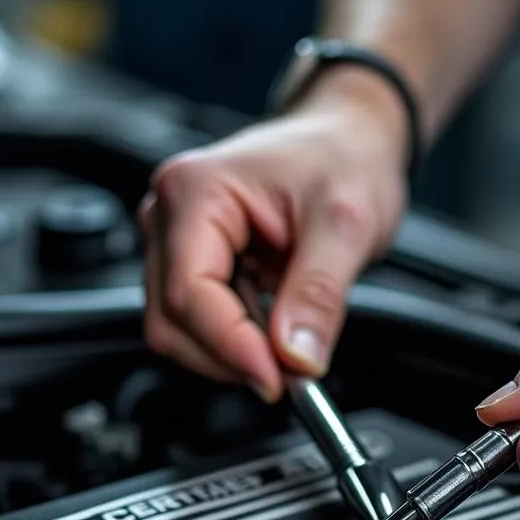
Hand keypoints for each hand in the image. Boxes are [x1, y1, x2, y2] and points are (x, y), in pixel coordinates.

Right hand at [139, 67, 408, 400]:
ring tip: (291, 341)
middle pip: (173, 320)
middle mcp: (171, 216)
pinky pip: (200, 324)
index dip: (231, 347)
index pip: (189, 293)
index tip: (277, 379)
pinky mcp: (195, 266)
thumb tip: (297, 356)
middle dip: (231, 356)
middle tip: (293, 370)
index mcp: (195, 191)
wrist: (348, 141)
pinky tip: (275, 328)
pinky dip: (238, 342)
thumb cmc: (343, 159)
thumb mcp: (346, 224)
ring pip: (180, 330)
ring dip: (234, 353)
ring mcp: (177, 243)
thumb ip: (318, 293)